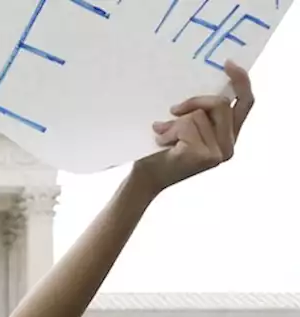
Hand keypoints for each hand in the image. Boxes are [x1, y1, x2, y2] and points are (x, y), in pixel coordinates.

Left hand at [133, 60, 253, 194]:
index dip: (241, 82)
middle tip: (174, 110)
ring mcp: (219, 153)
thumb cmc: (161, 151)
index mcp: (228, 135)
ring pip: (200, 115)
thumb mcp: (183, 126)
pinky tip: (161, 143)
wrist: (146, 179)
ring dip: (176, 122)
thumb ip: (199, 112)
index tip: (228, 63)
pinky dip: (170, 131)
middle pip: (220, 104)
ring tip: (163, 135)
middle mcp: (229, 145)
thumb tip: (199, 91)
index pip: (245, 103)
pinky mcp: (205, 156)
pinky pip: (188, 126)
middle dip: (194, 102)